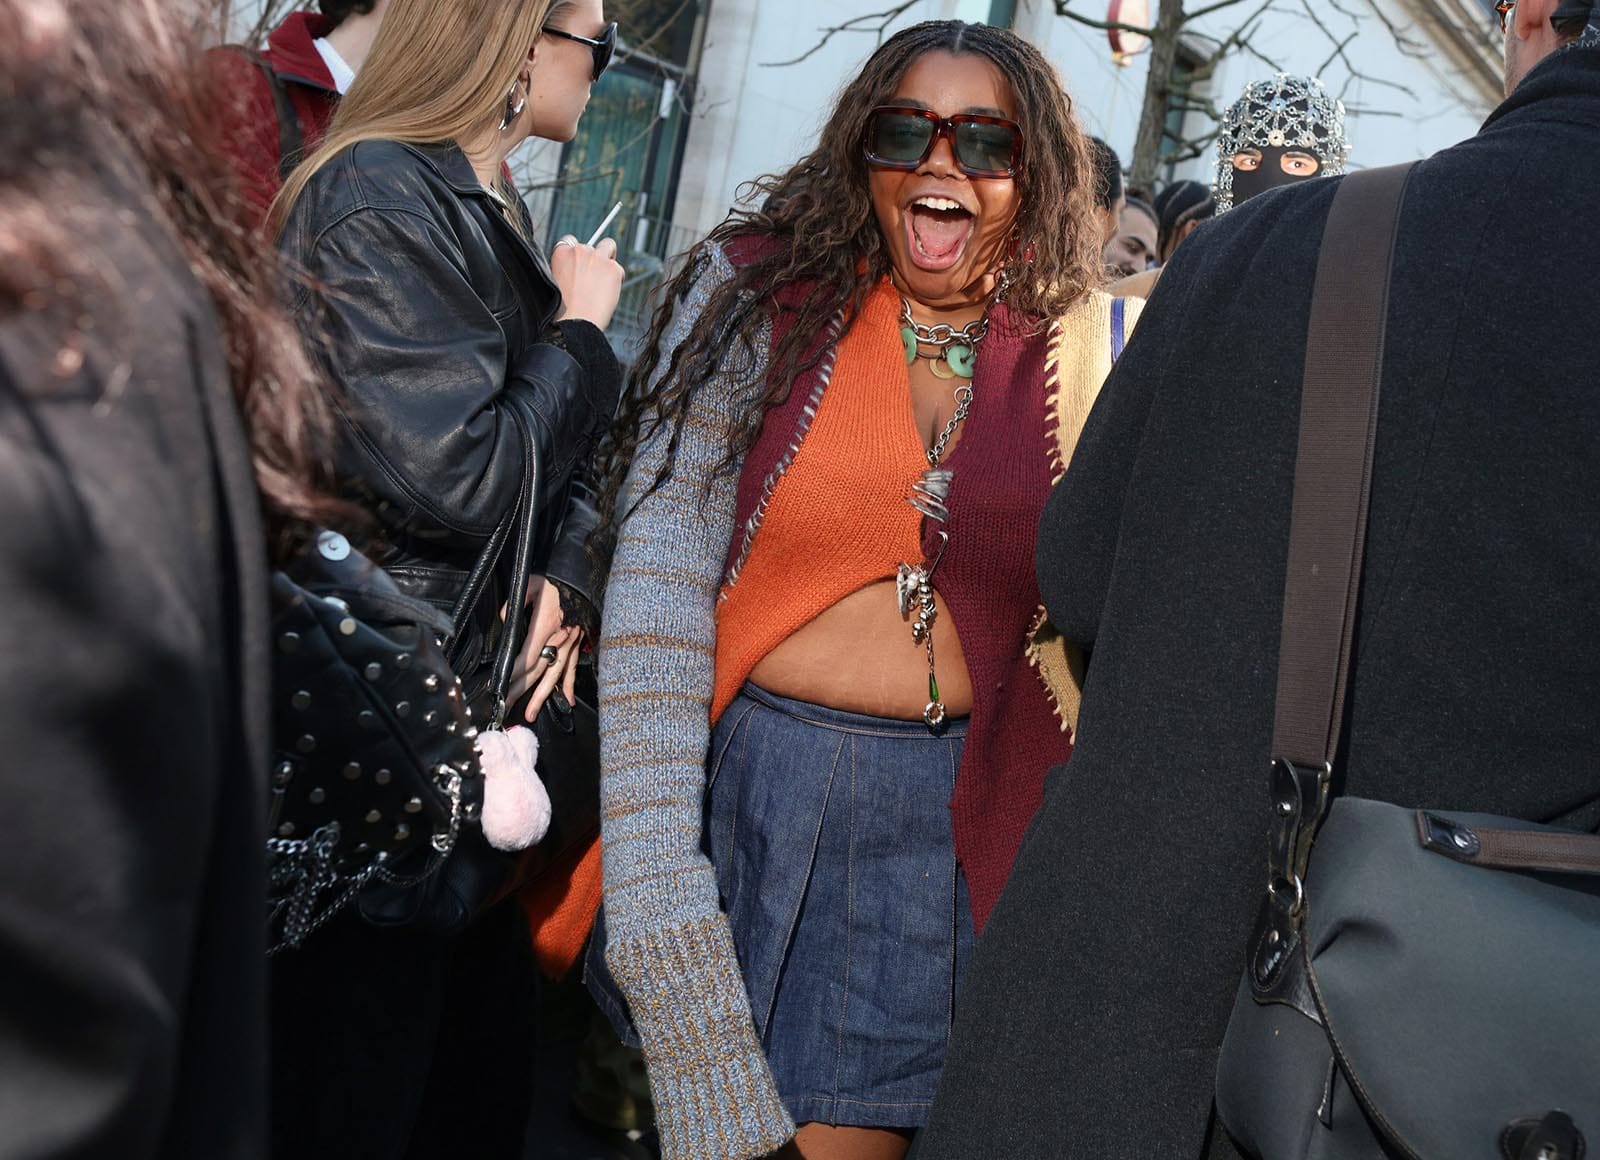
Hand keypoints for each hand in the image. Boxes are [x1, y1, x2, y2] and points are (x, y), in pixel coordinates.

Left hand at [504, 578, 578, 711]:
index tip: (501, 686)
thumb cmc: (555, 580)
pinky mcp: (577, 643)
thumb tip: (505, 620)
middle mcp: (559, 638)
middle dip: (521, 691)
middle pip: (538, 671)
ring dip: (542, 695)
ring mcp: (569, 643)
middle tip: (507, 707)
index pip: (527, 657)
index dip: (514, 674)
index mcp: (546, 625)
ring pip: (554, 674)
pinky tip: (568, 701)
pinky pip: (572, 667)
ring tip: (531, 713)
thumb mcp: (531, 584)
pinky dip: (569, 685)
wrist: (582, 578)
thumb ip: (516, 602)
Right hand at [551, 235, 624, 331]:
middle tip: (592, 280)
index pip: (570, 241)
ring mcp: (597, 257)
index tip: (580, 267)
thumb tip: (580, 268)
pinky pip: (619, 269)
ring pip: (608, 246)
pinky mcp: (613, 268)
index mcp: (561, 252)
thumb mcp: (557, 281)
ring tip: (603, 284)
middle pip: (591, 245)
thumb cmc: (564, 309)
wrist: (574, 322)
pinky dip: (617, 280)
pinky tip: (607, 294)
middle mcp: (579, 250)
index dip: (577, 255)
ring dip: (608, 260)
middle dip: (594, 258)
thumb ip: (568, 268)